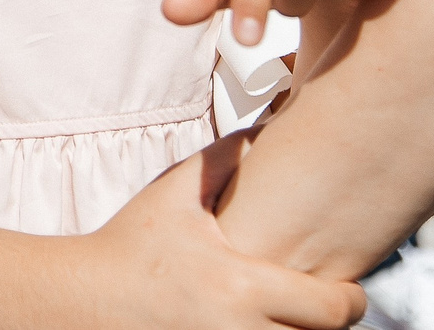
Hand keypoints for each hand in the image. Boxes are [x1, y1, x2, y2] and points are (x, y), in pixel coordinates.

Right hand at [56, 140, 365, 328]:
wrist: (84, 299)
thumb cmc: (129, 246)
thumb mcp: (174, 195)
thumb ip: (224, 160)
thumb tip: (268, 124)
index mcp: (239, 285)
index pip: (330, 309)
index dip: (349, 300)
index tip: (346, 289)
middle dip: (328, 324)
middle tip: (325, 306)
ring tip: (294, 317)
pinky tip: (262, 325)